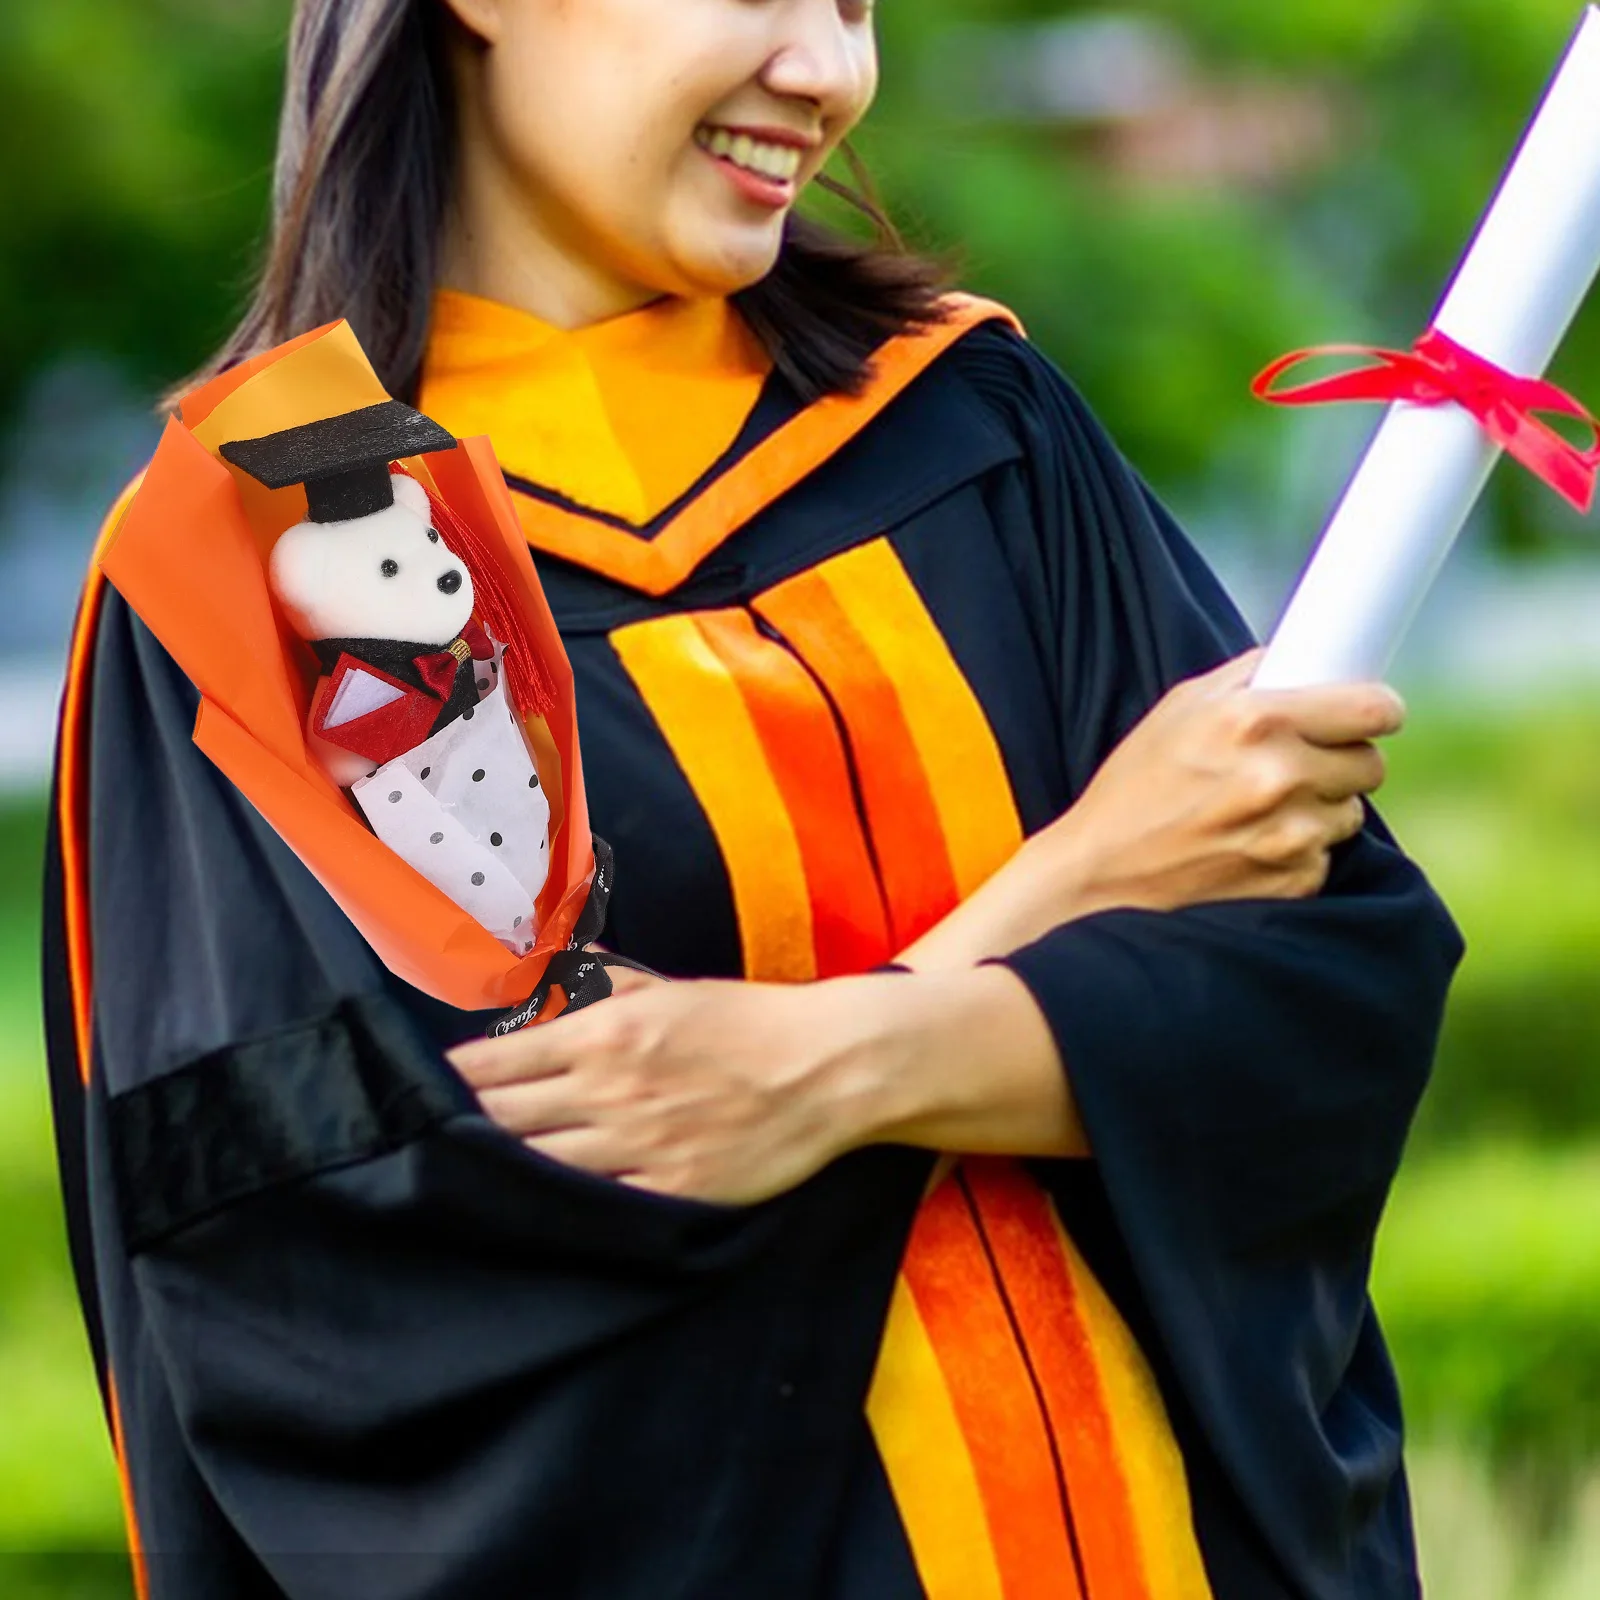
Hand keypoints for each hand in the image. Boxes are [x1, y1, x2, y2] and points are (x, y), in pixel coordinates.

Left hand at [451, 975, 885, 1205]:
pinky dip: (563, 1206)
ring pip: (536, 1169)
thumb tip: (549, 985)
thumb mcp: (667, 990)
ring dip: (502, 1171)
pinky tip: (542, 1208)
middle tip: (433, 1137)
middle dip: (461, 1128)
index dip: (449, 1080)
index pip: (493, 1065)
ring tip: (474, 1177)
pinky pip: (595, 1207)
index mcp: (603, 1035)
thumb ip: (599, 991)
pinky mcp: (670, 1192)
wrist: (826, 1068)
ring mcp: (639, 1148)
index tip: (427, 1087)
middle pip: (500, 1122)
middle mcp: (610, 1092)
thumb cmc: (747, 1023)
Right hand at [900, 649, 1402, 970]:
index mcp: (1255, 721)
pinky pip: (1326, 857)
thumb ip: (1247, 678)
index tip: (1372, 715)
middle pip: (1370, 763)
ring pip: (1350, 813)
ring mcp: (1290, 836)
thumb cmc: (1133, 787)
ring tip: (1258, 812)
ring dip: (1319, 809)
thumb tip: (1306, 654)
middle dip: (1341, 760)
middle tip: (1297, 766)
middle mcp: (1280, 776)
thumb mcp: (1178, 711)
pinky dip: (1298, 853)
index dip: (1376, 710)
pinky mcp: (1293, 882)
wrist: (1098, 878)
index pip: (1373, 708)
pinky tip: (1247, 848)